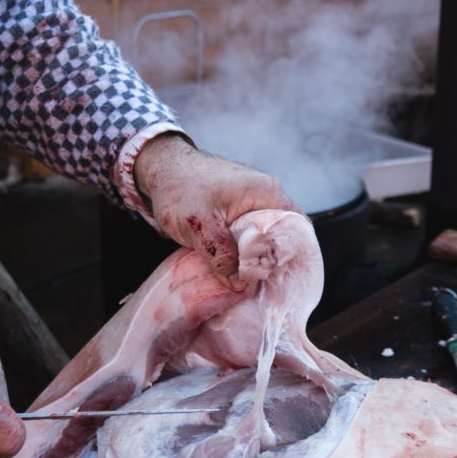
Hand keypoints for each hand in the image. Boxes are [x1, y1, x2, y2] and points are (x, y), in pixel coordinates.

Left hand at [133, 133, 301, 283]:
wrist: (159, 168)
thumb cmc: (180, 188)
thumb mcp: (200, 225)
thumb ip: (221, 255)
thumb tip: (240, 285)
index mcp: (267, 194)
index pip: (298, 229)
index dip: (292, 256)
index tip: (280, 281)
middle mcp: (266, 198)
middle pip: (282, 237)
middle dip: (273, 263)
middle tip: (264, 289)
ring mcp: (252, 205)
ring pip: (264, 240)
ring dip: (255, 260)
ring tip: (249, 285)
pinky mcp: (237, 213)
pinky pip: (249, 238)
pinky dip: (243, 254)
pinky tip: (235, 273)